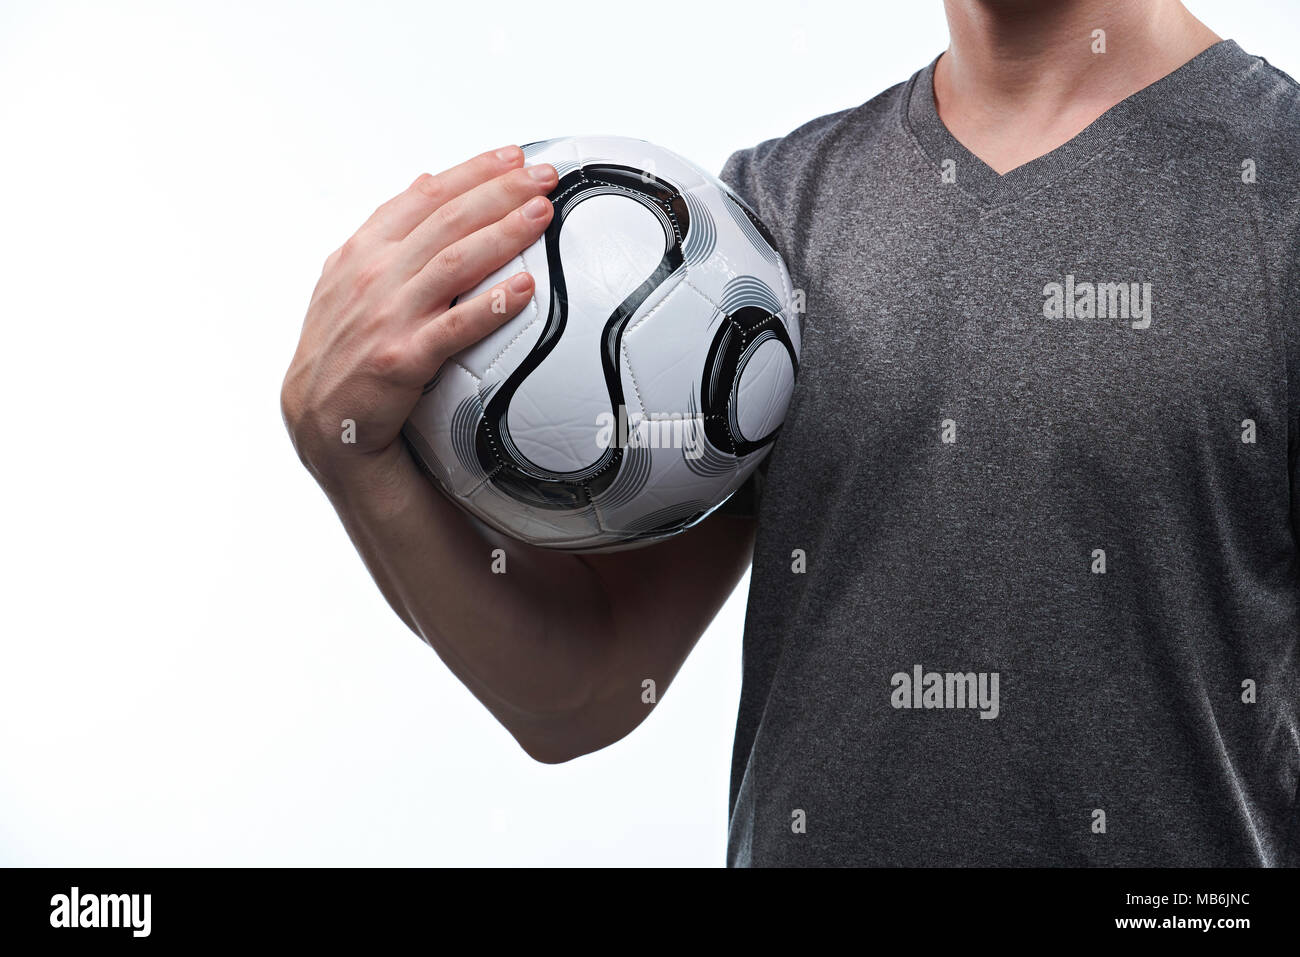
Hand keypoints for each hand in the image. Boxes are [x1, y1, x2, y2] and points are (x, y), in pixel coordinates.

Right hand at [281, 146, 556, 490]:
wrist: (323, 421)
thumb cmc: (347, 350)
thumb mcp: (351, 281)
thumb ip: (390, 234)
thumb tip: (425, 181)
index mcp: (363, 251)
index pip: (424, 198)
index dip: (472, 173)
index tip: (514, 156)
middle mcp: (373, 275)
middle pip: (447, 220)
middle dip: (500, 192)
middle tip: (545, 177)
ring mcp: (386, 316)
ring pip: (455, 263)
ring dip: (503, 233)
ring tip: (542, 215)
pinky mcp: (401, 358)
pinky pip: (455, 327)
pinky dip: (491, 305)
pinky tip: (525, 288)